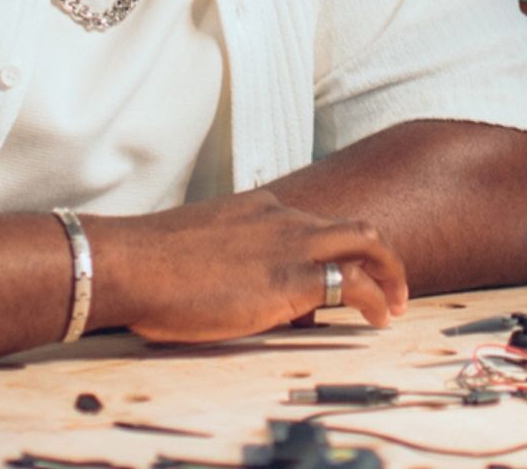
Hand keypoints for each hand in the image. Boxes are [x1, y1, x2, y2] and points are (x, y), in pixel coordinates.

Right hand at [93, 192, 411, 342]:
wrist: (130, 263)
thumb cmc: (145, 264)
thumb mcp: (193, 246)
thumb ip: (221, 254)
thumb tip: (219, 281)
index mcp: (256, 207)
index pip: (308, 223)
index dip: (327, 250)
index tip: (329, 272)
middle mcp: (281, 218)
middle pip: (350, 226)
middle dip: (378, 253)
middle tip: (389, 282)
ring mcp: (290, 244)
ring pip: (364, 242)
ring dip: (389, 273)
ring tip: (395, 303)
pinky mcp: (292, 280)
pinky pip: (354, 284)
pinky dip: (375, 300)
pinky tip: (378, 319)